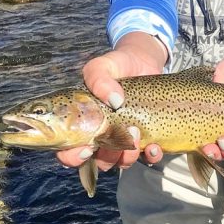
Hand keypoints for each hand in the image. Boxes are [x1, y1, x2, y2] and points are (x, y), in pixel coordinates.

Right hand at [56, 34, 166, 173]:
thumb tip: (114, 101)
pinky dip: (151, 156)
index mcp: (83, 125)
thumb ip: (98, 78)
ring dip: (128, 156)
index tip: (86, 148)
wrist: (144, 62)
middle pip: (98, 161)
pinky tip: (154, 146)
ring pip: (121, 162)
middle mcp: (101, 137)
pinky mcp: (146, 139)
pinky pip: (147, 157)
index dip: (73, 157)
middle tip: (119, 131)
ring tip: (136, 132)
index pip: (69, 152)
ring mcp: (124, 140)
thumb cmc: (116, 66)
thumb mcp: (102, 66)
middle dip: (108, 155)